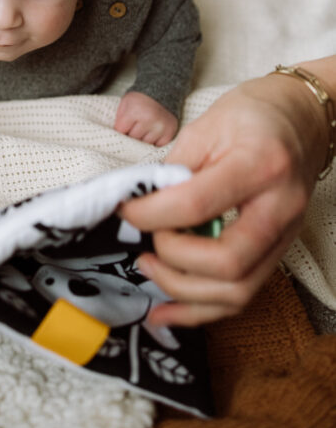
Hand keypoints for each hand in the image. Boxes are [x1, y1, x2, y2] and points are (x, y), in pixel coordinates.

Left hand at [114, 91, 177, 145]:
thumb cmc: (140, 99)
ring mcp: (161, 127)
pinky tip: (153, 132)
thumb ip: (119, 119)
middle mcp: (149, 119)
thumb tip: (117, 137)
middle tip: (135, 125)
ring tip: (144, 128)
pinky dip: (154, 141)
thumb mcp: (125, 103)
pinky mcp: (170, 132)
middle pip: (133, 138)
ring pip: (145, 144)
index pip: (121, 130)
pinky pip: (157, 145)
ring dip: (143, 139)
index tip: (124, 124)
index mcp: (136, 111)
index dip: (121, 128)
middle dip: (131, 134)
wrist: (162, 93)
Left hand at [120, 70, 330, 325]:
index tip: (124, 210)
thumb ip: (174, 168)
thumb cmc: (252, 116)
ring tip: (148, 269)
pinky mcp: (279, 253)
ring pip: (237, 291)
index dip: (152, 213)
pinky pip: (242, 295)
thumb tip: (139, 203)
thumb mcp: (206, 126)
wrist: (302, 118)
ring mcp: (284, 236)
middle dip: (173, 259)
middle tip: (146, 241)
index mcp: (259, 165)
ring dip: (183, 292)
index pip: (197, 204)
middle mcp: (279, 208)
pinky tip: (166, 312)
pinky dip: (200, 311)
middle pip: (227, 262)